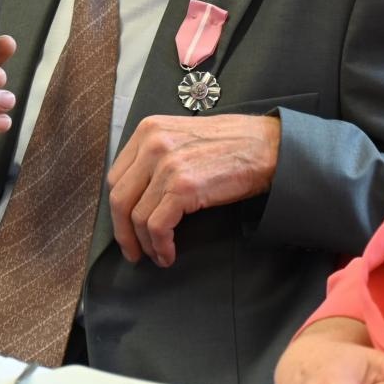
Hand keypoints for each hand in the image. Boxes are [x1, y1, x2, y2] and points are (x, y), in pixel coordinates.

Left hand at [106, 113, 282, 266]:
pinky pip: (157, 226)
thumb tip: (139, 193)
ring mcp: (167, 165)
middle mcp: (153, 144)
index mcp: (149, 129)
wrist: (267, 146)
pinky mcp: (183, 187)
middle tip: (133, 250)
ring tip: (157, 254)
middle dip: (123, 231)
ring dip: (144, 243)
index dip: (118, 209)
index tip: (125, 225)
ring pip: (137, 217)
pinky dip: (160, 246)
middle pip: (119, 198)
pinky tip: (168, 253)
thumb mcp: (184, 136)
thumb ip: (157, 155)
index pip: (116, 176)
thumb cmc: (233, 143)